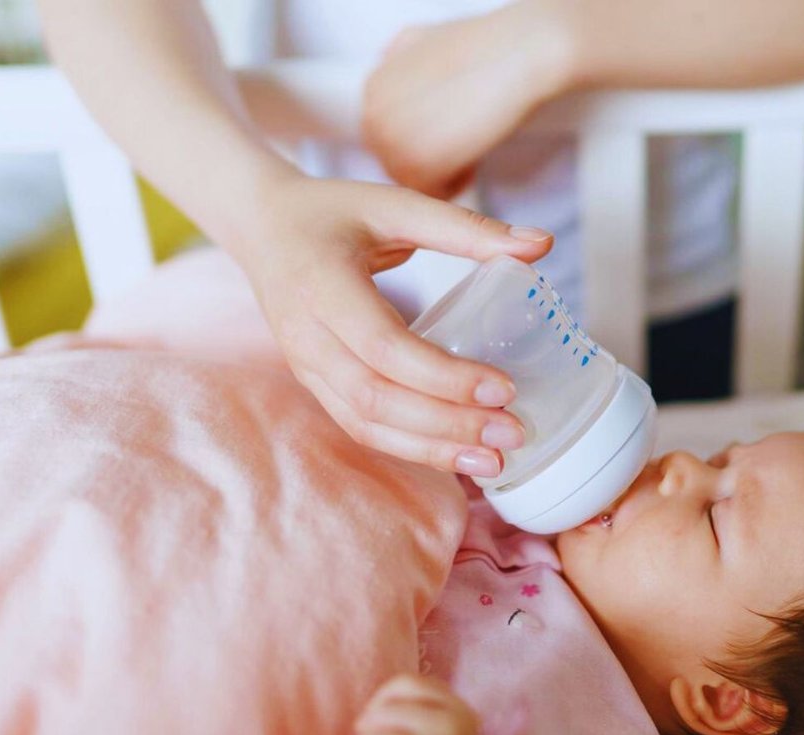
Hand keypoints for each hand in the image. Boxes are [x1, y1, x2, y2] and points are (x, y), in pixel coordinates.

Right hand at [239, 173, 552, 475]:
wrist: (262, 225)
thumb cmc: (332, 211)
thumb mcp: (396, 203)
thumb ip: (468, 227)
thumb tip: (541, 245)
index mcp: (323, 285)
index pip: (384, 347)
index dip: (444, 376)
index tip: (504, 387)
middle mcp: (307, 335)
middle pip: (377, 398)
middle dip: (448, 424)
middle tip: (513, 433)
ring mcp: (306, 366)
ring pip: (366, 423)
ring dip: (432, 450)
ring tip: (494, 462)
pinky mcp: (315, 383)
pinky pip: (360, 426)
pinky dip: (410, 448)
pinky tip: (456, 456)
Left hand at [362, 2, 576, 197]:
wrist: (515, 56)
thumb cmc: (482, 46)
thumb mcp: (421, 38)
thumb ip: (398, 62)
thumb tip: (395, 74)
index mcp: (374, 88)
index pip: (383, 134)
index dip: (416, 138)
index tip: (441, 136)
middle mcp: (375, 116)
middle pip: (392, 160)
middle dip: (425, 159)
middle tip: (458, 149)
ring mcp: (394, 144)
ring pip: (412, 180)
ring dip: (441, 173)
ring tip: (468, 154)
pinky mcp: (420, 167)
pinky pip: (434, 193)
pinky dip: (457, 183)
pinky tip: (473, 162)